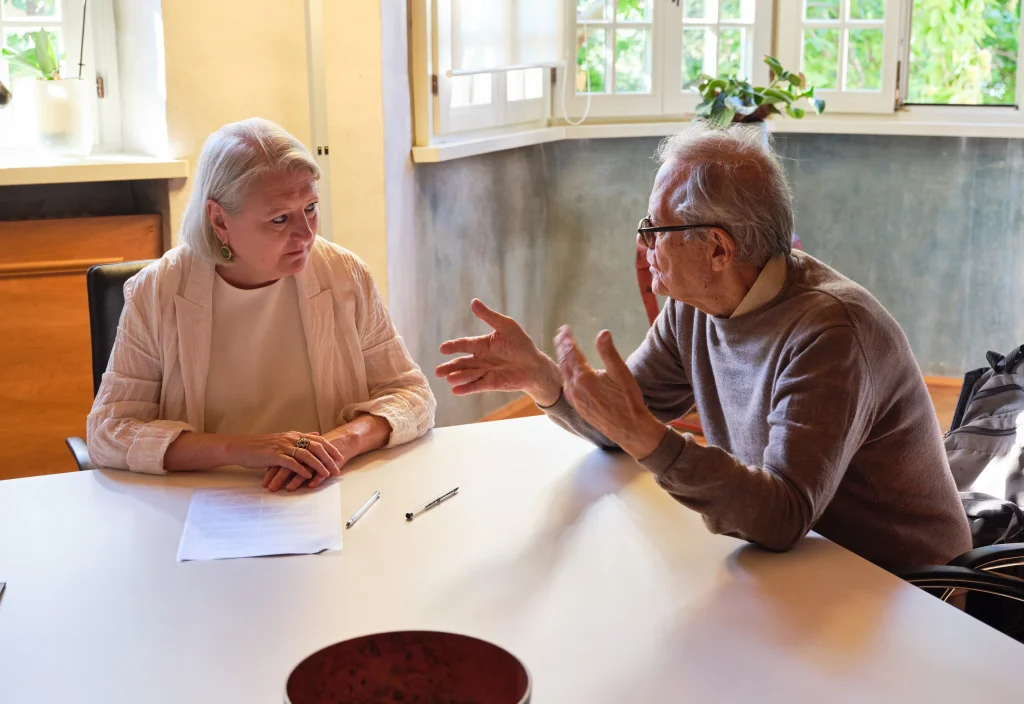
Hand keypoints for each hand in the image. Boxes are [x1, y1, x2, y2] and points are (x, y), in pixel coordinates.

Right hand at [222, 431, 343, 492]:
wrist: (241, 448)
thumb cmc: (262, 447)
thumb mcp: (284, 439)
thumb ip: (301, 438)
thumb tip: (317, 435)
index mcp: (294, 435)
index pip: (318, 440)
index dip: (330, 449)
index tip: (340, 457)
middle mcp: (291, 439)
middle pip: (316, 447)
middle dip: (329, 459)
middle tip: (338, 469)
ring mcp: (282, 446)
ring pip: (306, 455)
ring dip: (318, 465)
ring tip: (327, 474)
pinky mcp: (274, 455)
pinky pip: (291, 462)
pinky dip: (301, 469)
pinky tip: (307, 476)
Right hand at [436, 299, 561, 404]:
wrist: (534, 365)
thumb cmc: (521, 344)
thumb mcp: (506, 326)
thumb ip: (489, 316)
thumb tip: (473, 301)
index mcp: (481, 344)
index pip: (464, 345)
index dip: (453, 347)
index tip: (442, 348)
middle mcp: (480, 359)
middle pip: (461, 363)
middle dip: (450, 367)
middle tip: (438, 371)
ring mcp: (484, 372)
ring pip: (468, 374)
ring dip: (458, 377)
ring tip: (449, 379)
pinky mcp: (490, 383)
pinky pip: (476, 386)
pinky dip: (466, 388)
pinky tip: (456, 390)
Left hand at [555, 326, 666, 459]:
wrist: (629, 429)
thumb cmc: (628, 400)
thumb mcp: (620, 373)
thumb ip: (609, 352)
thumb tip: (602, 333)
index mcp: (584, 377)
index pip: (571, 353)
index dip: (567, 340)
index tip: (564, 329)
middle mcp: (575, 388)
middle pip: (564, 363)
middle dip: (561, 348)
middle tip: (559, 336)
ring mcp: (575, 399)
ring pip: (564, 375)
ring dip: (562, 361)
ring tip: (562, 350)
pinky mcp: (578, 407)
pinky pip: (567, 386)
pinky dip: (565, 375)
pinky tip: (568, 374)